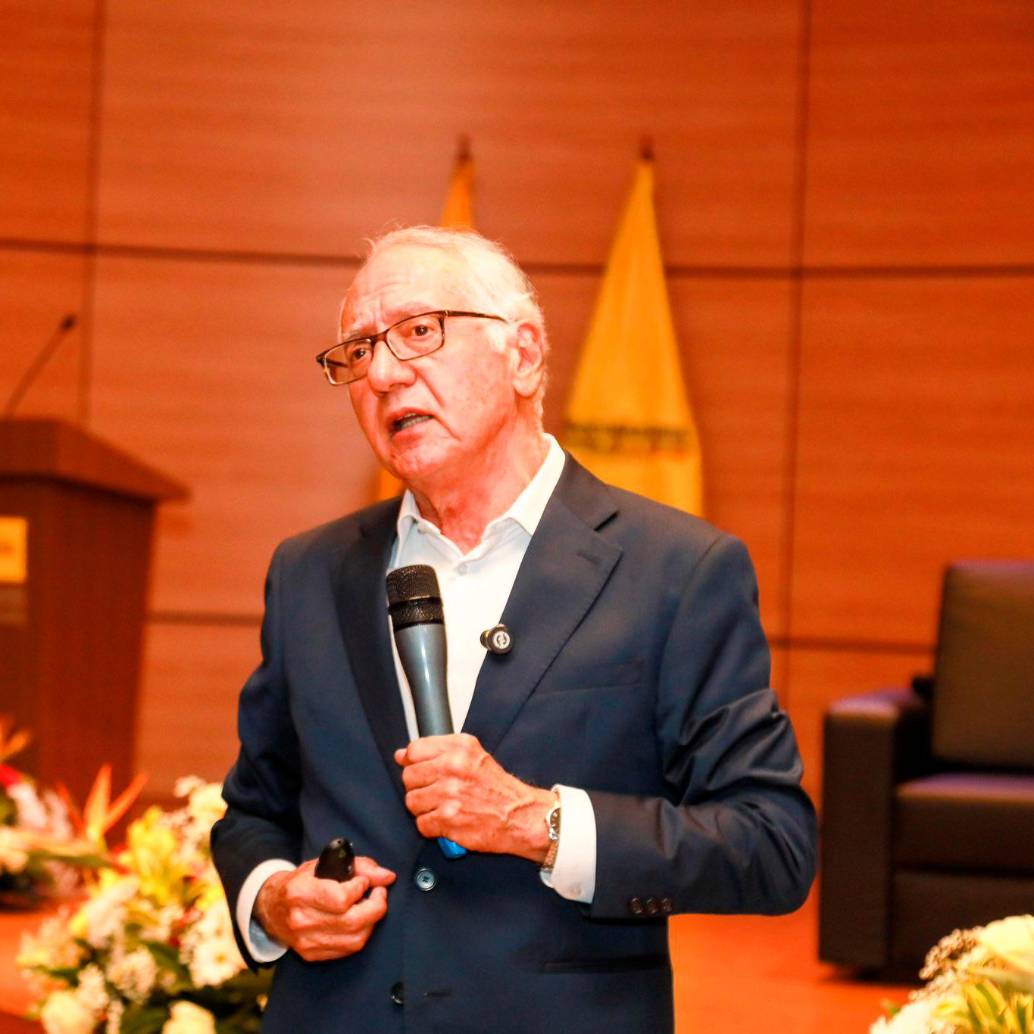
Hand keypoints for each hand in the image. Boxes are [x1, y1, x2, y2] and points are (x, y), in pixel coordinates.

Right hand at [255, 855, 395, 961]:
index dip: (360, 889)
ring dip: (371, 922)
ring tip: (370, 906)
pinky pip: (347, 949)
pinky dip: (360, 934)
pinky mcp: (311, 955)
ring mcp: (306, 941)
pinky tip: (359, 921)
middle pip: (352, 922)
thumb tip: (388, 877)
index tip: (364, 882)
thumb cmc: (302, 881)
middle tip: (379, 894)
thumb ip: (360, 866)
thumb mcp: (325, 864)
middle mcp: (301, 920)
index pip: (340, 899)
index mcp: (300, 892)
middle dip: (376, 907)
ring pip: (354, 939)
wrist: (271, 907)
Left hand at [394, 733, 552, 860]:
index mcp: (459, 748)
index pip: (415, 750)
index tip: (418, 768)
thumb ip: (437, 751)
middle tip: (436, 791)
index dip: (412, 761)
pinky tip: (447, 821)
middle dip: (419, 787)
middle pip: (409, 777)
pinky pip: (422, 824)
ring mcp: (449, 794)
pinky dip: (432, 827)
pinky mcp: (449, 820)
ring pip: (412, 802)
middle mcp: (453, 767)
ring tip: (443, 807)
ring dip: (424, 808)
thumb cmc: (497, 788)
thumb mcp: (473, 755)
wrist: (519, 815)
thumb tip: (401, 755)